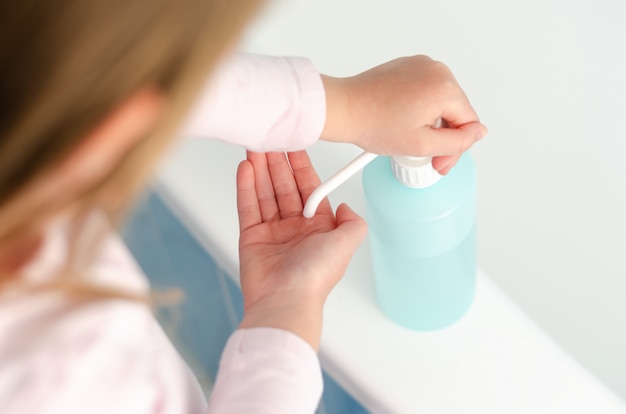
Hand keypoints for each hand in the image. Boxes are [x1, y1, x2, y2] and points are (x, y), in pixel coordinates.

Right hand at [236, 150, 366, 349]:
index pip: (309, 187)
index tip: (294, 145)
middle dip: (277, 162)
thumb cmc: (315, 277)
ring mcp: (272, 232)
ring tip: (254, 147)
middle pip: (284, 186)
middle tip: (270, 139)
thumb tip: (345, 206)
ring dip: (260, 169)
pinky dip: (246, 187)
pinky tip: (246, 169)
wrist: (285, 301)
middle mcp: (296, 228)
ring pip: (265, 193)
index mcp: (319, 227)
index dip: (301, 165)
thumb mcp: (348, 243)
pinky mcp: (251, 238)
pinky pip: (248, 207)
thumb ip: (353, 222)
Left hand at [321, 55, 486, 174]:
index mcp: (444, 86)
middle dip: (443, 136)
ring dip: (431, 123)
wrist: (342, 109)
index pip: (469, 123)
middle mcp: (436, 69)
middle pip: (456, 111)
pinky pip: (425, 92)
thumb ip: (457, 142)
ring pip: (441, 103)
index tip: (438, 162)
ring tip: (408, 136)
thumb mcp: (421, 144)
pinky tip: (402, 121)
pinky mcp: (407, 67)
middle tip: (423, 155)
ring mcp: (421, 65)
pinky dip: (419, 109)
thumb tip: (478, 133)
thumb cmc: (372, 123)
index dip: (456, 148)